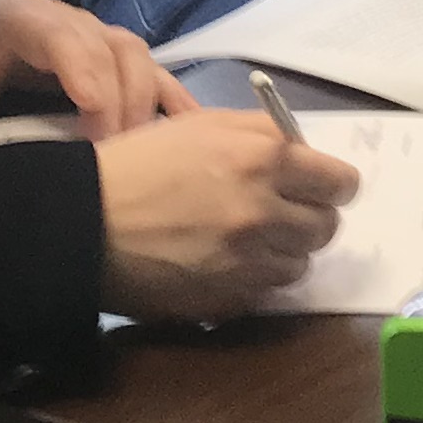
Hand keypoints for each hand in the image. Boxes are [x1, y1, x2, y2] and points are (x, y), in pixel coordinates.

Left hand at [0, 0, 195, 146]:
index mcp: (25, 19)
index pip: (65, 40)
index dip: (88, 79)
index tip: (96, 131)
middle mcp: (76, 22)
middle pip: (117, 53)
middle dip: (124, 107)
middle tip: (120, 166)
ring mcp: (105, 39)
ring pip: (144, 62)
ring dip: (150, 109)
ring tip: (148, 162)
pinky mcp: (123, 60)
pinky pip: (161, 77)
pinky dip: (178, 106)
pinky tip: (193, 142)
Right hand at [93, 110, 360, 322]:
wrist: (82, 220)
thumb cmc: (139, 162)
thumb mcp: (202, 125)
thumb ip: (261, 135)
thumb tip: (302, 153)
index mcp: (262, 156)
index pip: (340, 182)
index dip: (334, 185)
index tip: (324, 187)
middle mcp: (264, 209)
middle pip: (326, 227)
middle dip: (311, 219)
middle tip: (284, 214)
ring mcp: (247, 259)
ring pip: (300, 264)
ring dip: (283, 253)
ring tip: (250, 241)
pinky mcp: (228, 297)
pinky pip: (265, 292)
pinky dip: (255, 280)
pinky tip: (226, 264)